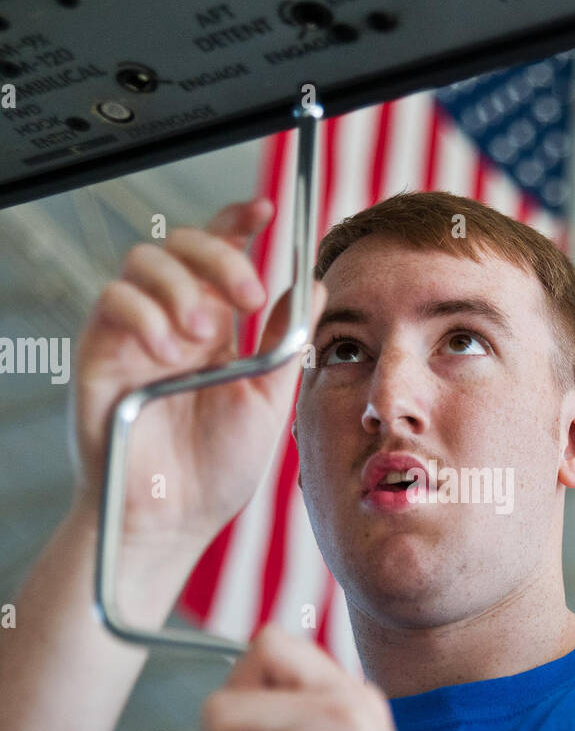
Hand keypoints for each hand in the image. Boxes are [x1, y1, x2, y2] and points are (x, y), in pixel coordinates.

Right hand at [69, 197, 324, 546]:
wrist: (175, 521)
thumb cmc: (217, 470)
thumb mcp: (269, 399)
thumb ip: (289, 340)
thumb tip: (317, 282)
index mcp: (217, 327)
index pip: (221, 253)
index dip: (239, 221)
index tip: (268, 209)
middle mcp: (173, 320)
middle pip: (184, 244)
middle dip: (220, 256)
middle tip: (248, 296)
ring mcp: (134, 334)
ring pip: (145, 261)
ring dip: (181, 286)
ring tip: (202, 334)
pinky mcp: (100, 353)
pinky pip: (112, 301)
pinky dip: (143, 313)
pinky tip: (167, 350)